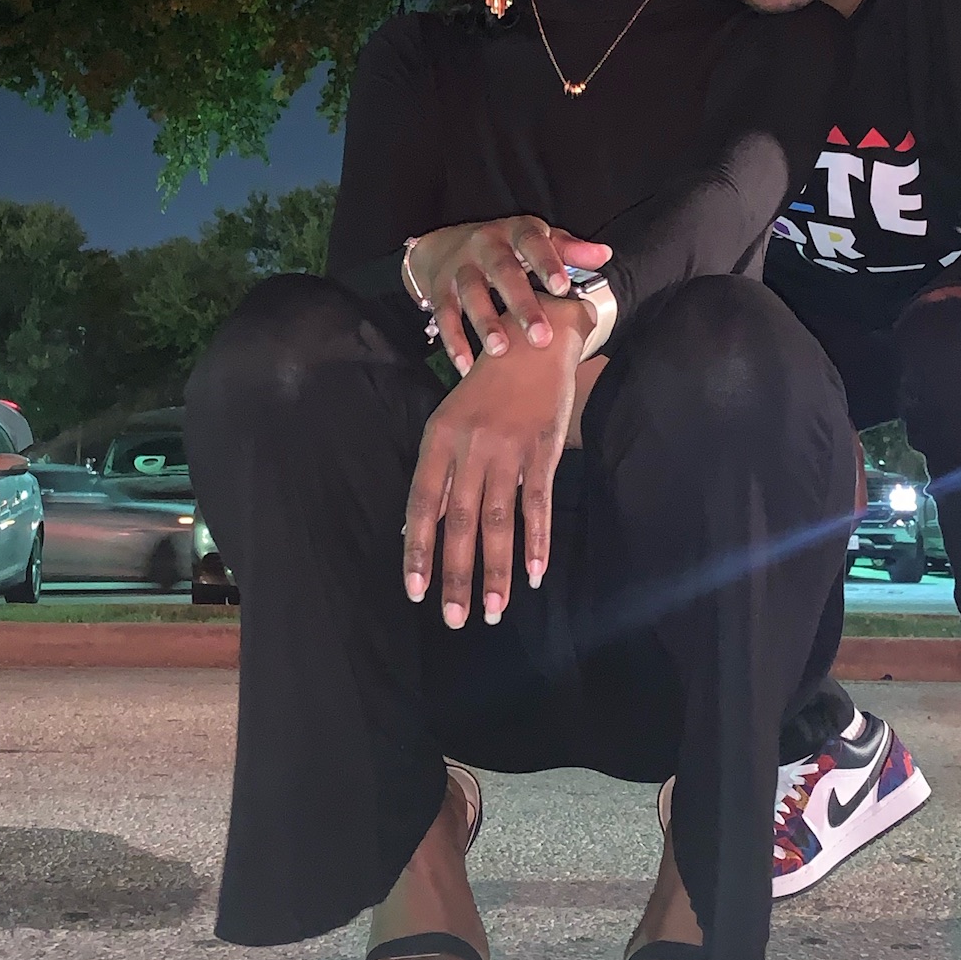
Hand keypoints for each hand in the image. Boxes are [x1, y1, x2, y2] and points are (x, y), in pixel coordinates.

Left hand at [403, 295, 590, 625]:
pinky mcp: (543, 450)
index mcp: (438, 440)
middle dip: (457, 575)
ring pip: (499, 521)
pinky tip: (535, 574)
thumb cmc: (485, 387)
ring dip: (496, 570)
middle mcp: (469, 447)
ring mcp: (508, 449)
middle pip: (460, 522)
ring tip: (492, 611)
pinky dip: (537, 541)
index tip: (417, 591)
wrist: (533, 340)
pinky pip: (537, 504)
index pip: (422, 505)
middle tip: (455, 619)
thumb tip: (417, 529)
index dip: (419, 550)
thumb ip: (436, 475)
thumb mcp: (448, 421)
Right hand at [407, 218, 610, 374]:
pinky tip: (466, 366)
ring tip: (499, 352)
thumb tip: (603, 255)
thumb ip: (569, 249)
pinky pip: (444, 317)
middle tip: (541, 338)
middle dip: (521, 305)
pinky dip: (454, 342)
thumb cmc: (506, 248)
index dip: (548, 263)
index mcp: (514, 232)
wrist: (444, 246)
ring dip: (485, 323)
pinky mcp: (439, 290)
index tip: (564, 289)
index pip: (533, 242)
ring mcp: (459, 268)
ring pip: (471, 294)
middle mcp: (484, 246)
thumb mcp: (536, 239)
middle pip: (503, 272)